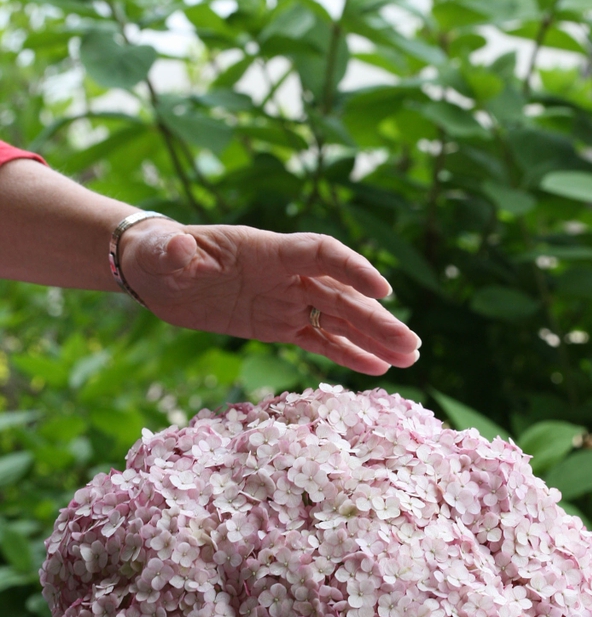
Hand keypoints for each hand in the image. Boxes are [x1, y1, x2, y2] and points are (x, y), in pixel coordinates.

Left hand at [118, 221, 420, 374]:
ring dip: (375, 338)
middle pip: (342, 295)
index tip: (384, 290)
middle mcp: (286, 275)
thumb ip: (175, 252)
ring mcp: (285, 301)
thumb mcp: (162, 253)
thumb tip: (181, 249)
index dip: (353, 269)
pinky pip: (319, 341)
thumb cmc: (158, 254)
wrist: (155, 271)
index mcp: (267, 250)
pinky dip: (347, 354)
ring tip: (410, 358)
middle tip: (411, 345)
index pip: (321, 254)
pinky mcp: (278, 325)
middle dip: (378, 320)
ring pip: (339, 320)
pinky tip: (377, 368)